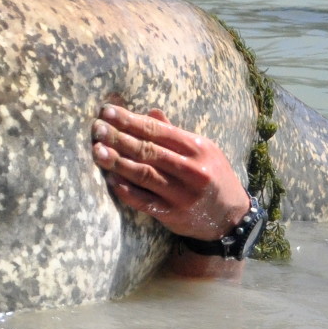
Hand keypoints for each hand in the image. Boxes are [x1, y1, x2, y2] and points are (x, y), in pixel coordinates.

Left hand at [91, 103, 249, 239]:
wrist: (231, 216)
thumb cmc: (212, 175)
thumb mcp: (203, 151)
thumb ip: (174, 133)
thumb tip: (150, 112)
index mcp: (198, 148)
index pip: (158, 130)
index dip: (130, 120)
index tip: (107, 111)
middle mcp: (191, 170)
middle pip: (148, 150)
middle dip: (118, 138)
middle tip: (96, 128)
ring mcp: (182, 193)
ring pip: (144, 174)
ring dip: (117, 162)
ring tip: (97, 151)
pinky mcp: (172, 213)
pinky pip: (144, 200)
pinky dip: (126, 190)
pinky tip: (110, 179)